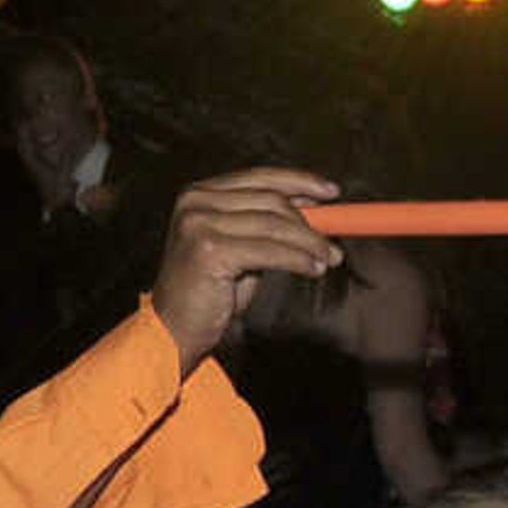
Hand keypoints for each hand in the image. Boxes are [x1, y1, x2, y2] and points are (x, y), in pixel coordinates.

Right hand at [147, 168, 342, 371]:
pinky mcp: (209, 250)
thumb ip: (268, 226)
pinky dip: (299, 259)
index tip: (332, 192)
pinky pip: (270, 251)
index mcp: (200, 193)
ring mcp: (199, 223)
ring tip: (329, 260)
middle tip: (333, 246)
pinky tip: (313, 269)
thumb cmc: (210, 291)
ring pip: (275, 225)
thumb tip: (313, 208)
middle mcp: (196, 202)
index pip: (260, 178)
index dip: (300, 182)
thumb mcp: (242, 249)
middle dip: (311, 223)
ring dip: (310, 244)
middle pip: (271, 201)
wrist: (175, 329)